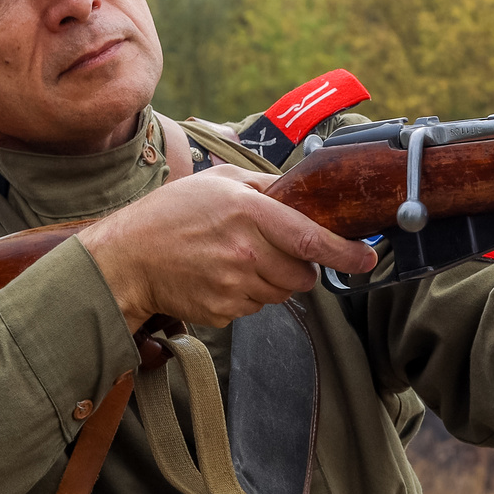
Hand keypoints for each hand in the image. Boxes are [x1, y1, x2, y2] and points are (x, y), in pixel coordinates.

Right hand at [78, 166, 375, 329]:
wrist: (125, 258)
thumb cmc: (170, 215)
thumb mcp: (218, 182)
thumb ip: (265, 186)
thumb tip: (302, 191)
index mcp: (249, 214)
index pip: (311, 239)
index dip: (346, 253)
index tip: (368, 258)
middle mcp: (246, 253)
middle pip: (303, 276)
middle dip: (300, 267)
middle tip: (272, 251)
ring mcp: (234, 286)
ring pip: (281, 294)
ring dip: (272, 281)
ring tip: (237, 259)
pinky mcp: (223, 311)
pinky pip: (255, 307)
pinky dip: (247, 295)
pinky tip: (220, 276)